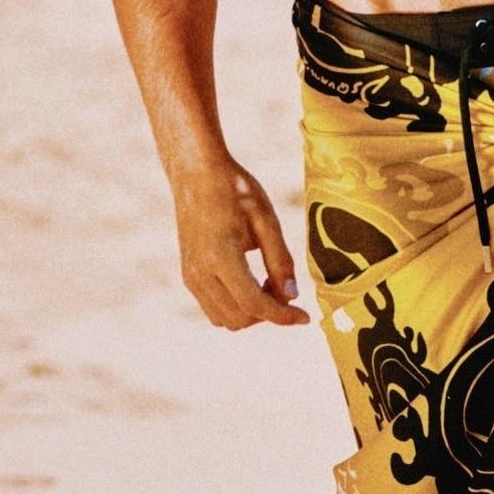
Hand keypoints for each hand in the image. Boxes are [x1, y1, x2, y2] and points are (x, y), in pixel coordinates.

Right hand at [170, 158, 309, 328]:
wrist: (197, 173)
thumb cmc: (235, 190)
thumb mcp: (266, 220)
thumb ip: (280, 260)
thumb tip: (292, 296)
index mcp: (221, 257)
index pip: (255, 304)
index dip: (283, 316)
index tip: (305, 317)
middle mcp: (200, 274)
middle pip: (240, 318)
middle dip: (268, 312)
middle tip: (286, 287)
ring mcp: (190, 277)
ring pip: (224, 320)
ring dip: (251, 312)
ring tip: (269, 282)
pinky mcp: (188, 276)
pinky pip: (213, 309)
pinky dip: (236, 306)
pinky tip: (251, 282)